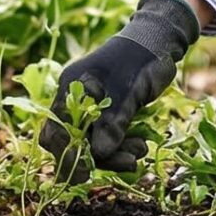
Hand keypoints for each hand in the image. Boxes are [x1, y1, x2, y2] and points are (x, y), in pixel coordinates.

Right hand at [40, 0, 198, 176]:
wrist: (159, 41)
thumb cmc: (139, 59)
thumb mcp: (127, 90)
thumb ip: (112, 122)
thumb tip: (97, 154)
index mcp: (72, 88)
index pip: (56, 129)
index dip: (66, 155)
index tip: (84, 174)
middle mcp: (77, 100)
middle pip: (74, 141)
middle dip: (97, 157)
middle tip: (126, 165)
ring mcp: (93, 107)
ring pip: (93, 142)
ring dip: (115, 153)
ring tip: (140, 151)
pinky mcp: (109, 114)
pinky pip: (108, 138)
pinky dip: (122, 146)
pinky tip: (141, 146)